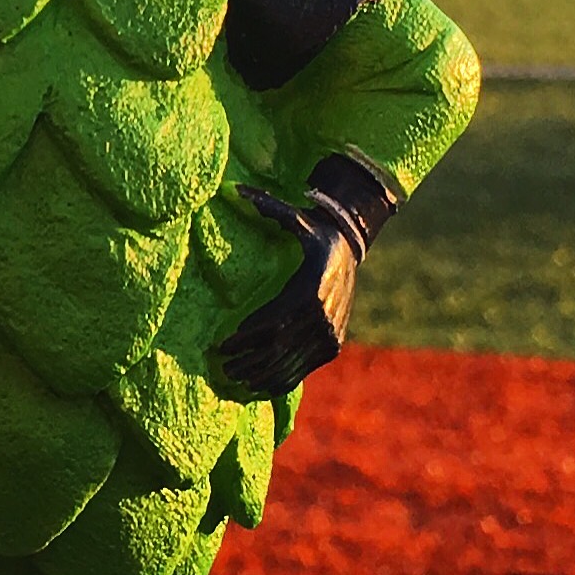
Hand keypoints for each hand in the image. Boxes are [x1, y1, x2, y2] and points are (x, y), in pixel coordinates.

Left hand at [216, 185, 363, 399]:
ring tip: (234, 379)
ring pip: (290, 363)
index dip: (246, 337)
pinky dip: (280, 381)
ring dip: (259, 375)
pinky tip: (258, 385)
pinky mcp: (333, 344)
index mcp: (311, 287)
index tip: (222, 344)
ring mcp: (330, 333)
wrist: (352, 249)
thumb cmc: (315, 232)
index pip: (272, 322)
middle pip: (278, 347)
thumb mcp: (295, 217)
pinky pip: (304, 368)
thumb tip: (233, 190)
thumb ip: (265, 206)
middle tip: (221, 366)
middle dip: (247, 360)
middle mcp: (323, 314)